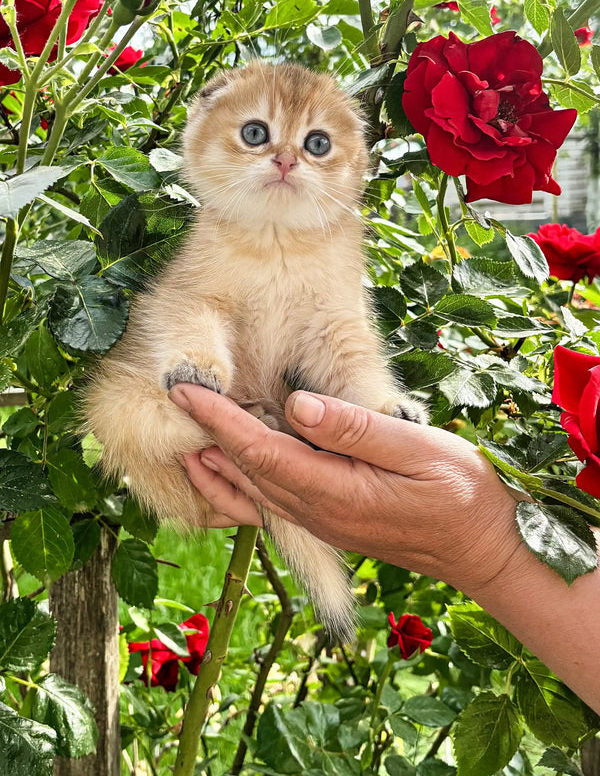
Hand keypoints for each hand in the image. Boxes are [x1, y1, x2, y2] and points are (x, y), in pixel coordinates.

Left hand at [169, 386, 521, 596]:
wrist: (482, 550)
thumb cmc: (459, 491)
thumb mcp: (415, 448)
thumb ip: (354, 428)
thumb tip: (297, 404)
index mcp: (333, 491)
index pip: (259, 451)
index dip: (218, 420)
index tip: (185, 390)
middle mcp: (317, 513)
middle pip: (246, 473)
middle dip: (208, 438)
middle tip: (176, 402)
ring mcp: (322, 523)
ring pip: (254, 493)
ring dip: (218, 465)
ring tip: (188, 438)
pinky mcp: (331, 523)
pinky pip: (272, 504)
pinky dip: (242, 484)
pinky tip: (233, 472)